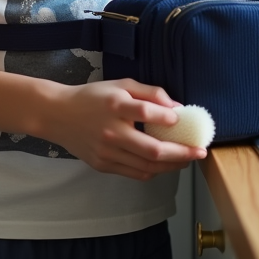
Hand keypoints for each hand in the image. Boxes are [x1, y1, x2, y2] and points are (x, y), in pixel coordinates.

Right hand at [42, 79, 206, 180]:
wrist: (57, 115)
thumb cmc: (93, 97)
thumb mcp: (121, 85)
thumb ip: (149, 93)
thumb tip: (176, 107)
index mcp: (115, 105)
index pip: (145, 112)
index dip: (167, 118)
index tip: (182, 119)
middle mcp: (111, 131)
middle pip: (152, 149)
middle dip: (181, 153)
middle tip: (200, 152)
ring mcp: (106, 152)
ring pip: (147, 166)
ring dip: (172, 165)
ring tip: (188, 160)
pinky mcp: (102, 165)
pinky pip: (135, 173)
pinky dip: (154, 170)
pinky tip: (165, 165)